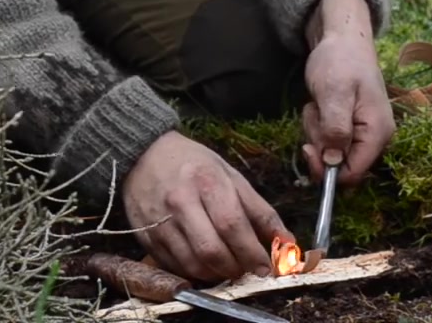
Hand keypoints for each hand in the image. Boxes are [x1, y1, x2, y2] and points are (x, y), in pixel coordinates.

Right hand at [122, 130, 292, 282]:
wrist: (143, 155)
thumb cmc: (194, 164)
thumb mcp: (231, 177)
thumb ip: (260, 211)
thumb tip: (287, 242)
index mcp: (207, 181)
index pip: (232, 225)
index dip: (252, 252)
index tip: (267, 267)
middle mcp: (181, 203)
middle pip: (212, 251)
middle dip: (236, 268)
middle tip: (248, 270)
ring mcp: (160, 222)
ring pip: (193, 265)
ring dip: (217, 275)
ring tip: (229, 267)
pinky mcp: (147, 239)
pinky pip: (175, 267)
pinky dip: (195, 273)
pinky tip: (205, 264)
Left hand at [300, 0, 394, 186]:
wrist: (342, 38)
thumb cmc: (340, 61)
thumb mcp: (334, 93)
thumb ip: (336, 129)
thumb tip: (333, 162)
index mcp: (378, 132)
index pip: (353, 174)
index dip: (327, 169)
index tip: (307, 148)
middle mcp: (376, 137)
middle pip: (341, 165)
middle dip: (320, 145)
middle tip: (314, 114)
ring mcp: (364, 132)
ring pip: (332, 153)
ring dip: (317, 133)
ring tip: (318, 104)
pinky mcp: (352, 127)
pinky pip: (331, 140)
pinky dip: (319, 126)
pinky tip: (320, 105)